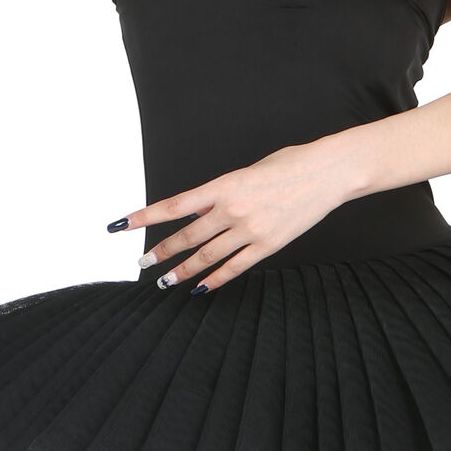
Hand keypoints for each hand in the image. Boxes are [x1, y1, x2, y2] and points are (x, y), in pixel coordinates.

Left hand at [116, 140, 349, 291]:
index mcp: (224, 186)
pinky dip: (215, 279)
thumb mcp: (248, 171)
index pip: (174, 206)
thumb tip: (201, 213)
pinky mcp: (269, 245)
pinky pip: (235, 267)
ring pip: (207, 256)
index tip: (122, 225)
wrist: (328, 173)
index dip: (144, 217)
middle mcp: (232, 210)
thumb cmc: (291, 164)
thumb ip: (222, 193)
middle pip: (187, 237)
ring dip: (183, 270)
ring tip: (165, 281)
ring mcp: (250, 230)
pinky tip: (200, 287)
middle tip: (143, 262)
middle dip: (161, 252)